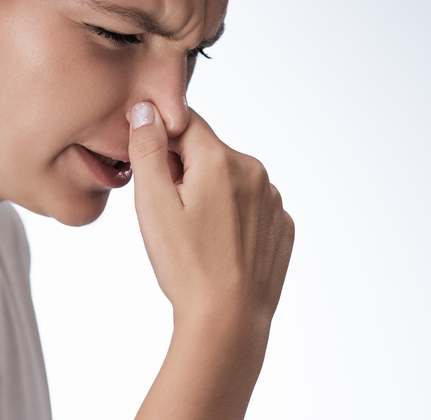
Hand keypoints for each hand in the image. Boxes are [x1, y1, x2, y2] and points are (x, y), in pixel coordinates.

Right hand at [127, 102, 293, 325]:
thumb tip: (146, 109)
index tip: (155, 175)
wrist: (228, 320)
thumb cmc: (186, 265)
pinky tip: (222, 247)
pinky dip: (234, 217)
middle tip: (173, 215)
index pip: (185, 123)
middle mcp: (256, 171)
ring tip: (198, 236)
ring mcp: (274, 200)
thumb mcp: (153, 204)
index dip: (163, 143)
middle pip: (209, 153)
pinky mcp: (283, 225)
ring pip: (231, 180)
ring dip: (211, 194)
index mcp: (223, 159)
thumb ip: (148, 148)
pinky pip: (252, 206)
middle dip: (186, 172)